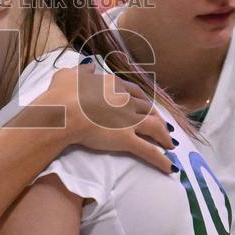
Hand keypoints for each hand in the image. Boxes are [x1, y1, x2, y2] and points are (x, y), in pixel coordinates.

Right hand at [34, 63, 175, 173]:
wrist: (64, 111)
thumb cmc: (63, 94)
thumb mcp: (70, 75)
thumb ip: (83, 71)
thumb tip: (89, 66)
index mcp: (114, 84)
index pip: (135, 92)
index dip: (143, 100)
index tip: (146, 105)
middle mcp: (126, 101)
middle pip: (148, 109)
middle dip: (157, 118)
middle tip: (162, 126)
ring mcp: (128, 120)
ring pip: (154, 128)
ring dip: (164, 137)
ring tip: (171, 145)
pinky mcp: (126, 139)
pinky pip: (148, 151)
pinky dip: (161, 160)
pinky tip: (170, 167)